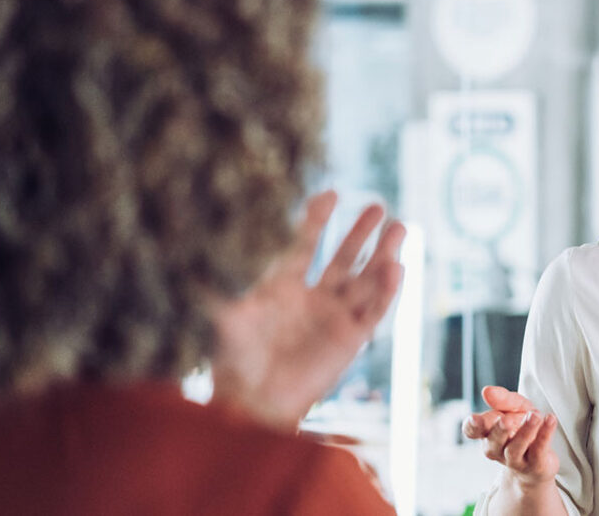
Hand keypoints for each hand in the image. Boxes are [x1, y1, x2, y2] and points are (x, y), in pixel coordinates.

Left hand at [209, 190, 405, 431]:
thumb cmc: (237, 363)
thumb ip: (227, 295)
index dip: (318, 220)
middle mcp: (314, 299)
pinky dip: (387, 290)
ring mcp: (334, 318)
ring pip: (365, 280)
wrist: (256, 404)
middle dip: (361, 233)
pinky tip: (396, 267)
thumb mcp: (230, 323)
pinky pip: (374, 311)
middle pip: (344, 259)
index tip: (332, 194)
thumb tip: (197, 269)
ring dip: (384, 254)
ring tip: (401, 227)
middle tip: (379, 206)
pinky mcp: (350, 340)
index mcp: (284, 287)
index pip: (306, 245)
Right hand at [462, 385, 559, 488]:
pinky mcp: (535, 465)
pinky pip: (538, 451)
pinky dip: (545, 434)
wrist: (540, 460)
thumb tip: (487, 391)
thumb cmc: (522, 429)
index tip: (475, 419)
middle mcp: (497, 449)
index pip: (472, 431)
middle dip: (499, 429)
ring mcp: (515, 460)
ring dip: (525, 431)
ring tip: (535, 415)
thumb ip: (503, 399)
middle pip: (493, 441)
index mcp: (487, 433)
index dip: (472, 426)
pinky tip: (550, 419)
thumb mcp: (515, 408)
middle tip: (506, 419)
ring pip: (515, 449)